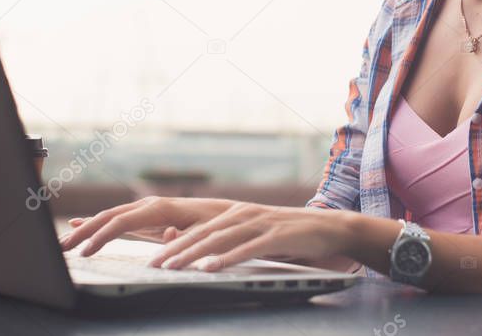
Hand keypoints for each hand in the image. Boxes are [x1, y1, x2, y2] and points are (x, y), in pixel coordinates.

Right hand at [59, 196, 235, 255]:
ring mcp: (147, 210)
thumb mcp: (205, 234)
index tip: (84, 252)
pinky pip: (116, 219)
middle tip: (62, 247)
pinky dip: (97, 223)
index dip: (101, 237)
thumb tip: (166, 235)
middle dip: (84, 231)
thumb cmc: (218, 226)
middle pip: (109, 216)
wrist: (229, 216)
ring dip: (86, 228)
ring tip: (65, 241)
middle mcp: (150, 205)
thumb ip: (184, 237)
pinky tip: (78, 224)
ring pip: (109, 217)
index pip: (121, 221)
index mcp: (160, 208)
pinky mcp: (147, 217)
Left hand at [144, 201, 354, 271]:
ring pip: (219, 240)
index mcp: (236, 214)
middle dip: (175, 249)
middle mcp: (243, 215)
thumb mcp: (256, 235)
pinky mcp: (276, 236)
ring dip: (193, 254)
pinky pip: (246, 249)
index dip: (174, 243)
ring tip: (172, 267)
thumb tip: (205, 258)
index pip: (198, 230)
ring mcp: (259, 224)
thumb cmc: (290, 236)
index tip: (152, 258)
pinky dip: (226, 258)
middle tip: (153, 265)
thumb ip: (233, 242)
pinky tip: (211, 268)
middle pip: (202, 234)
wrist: (329, 227)